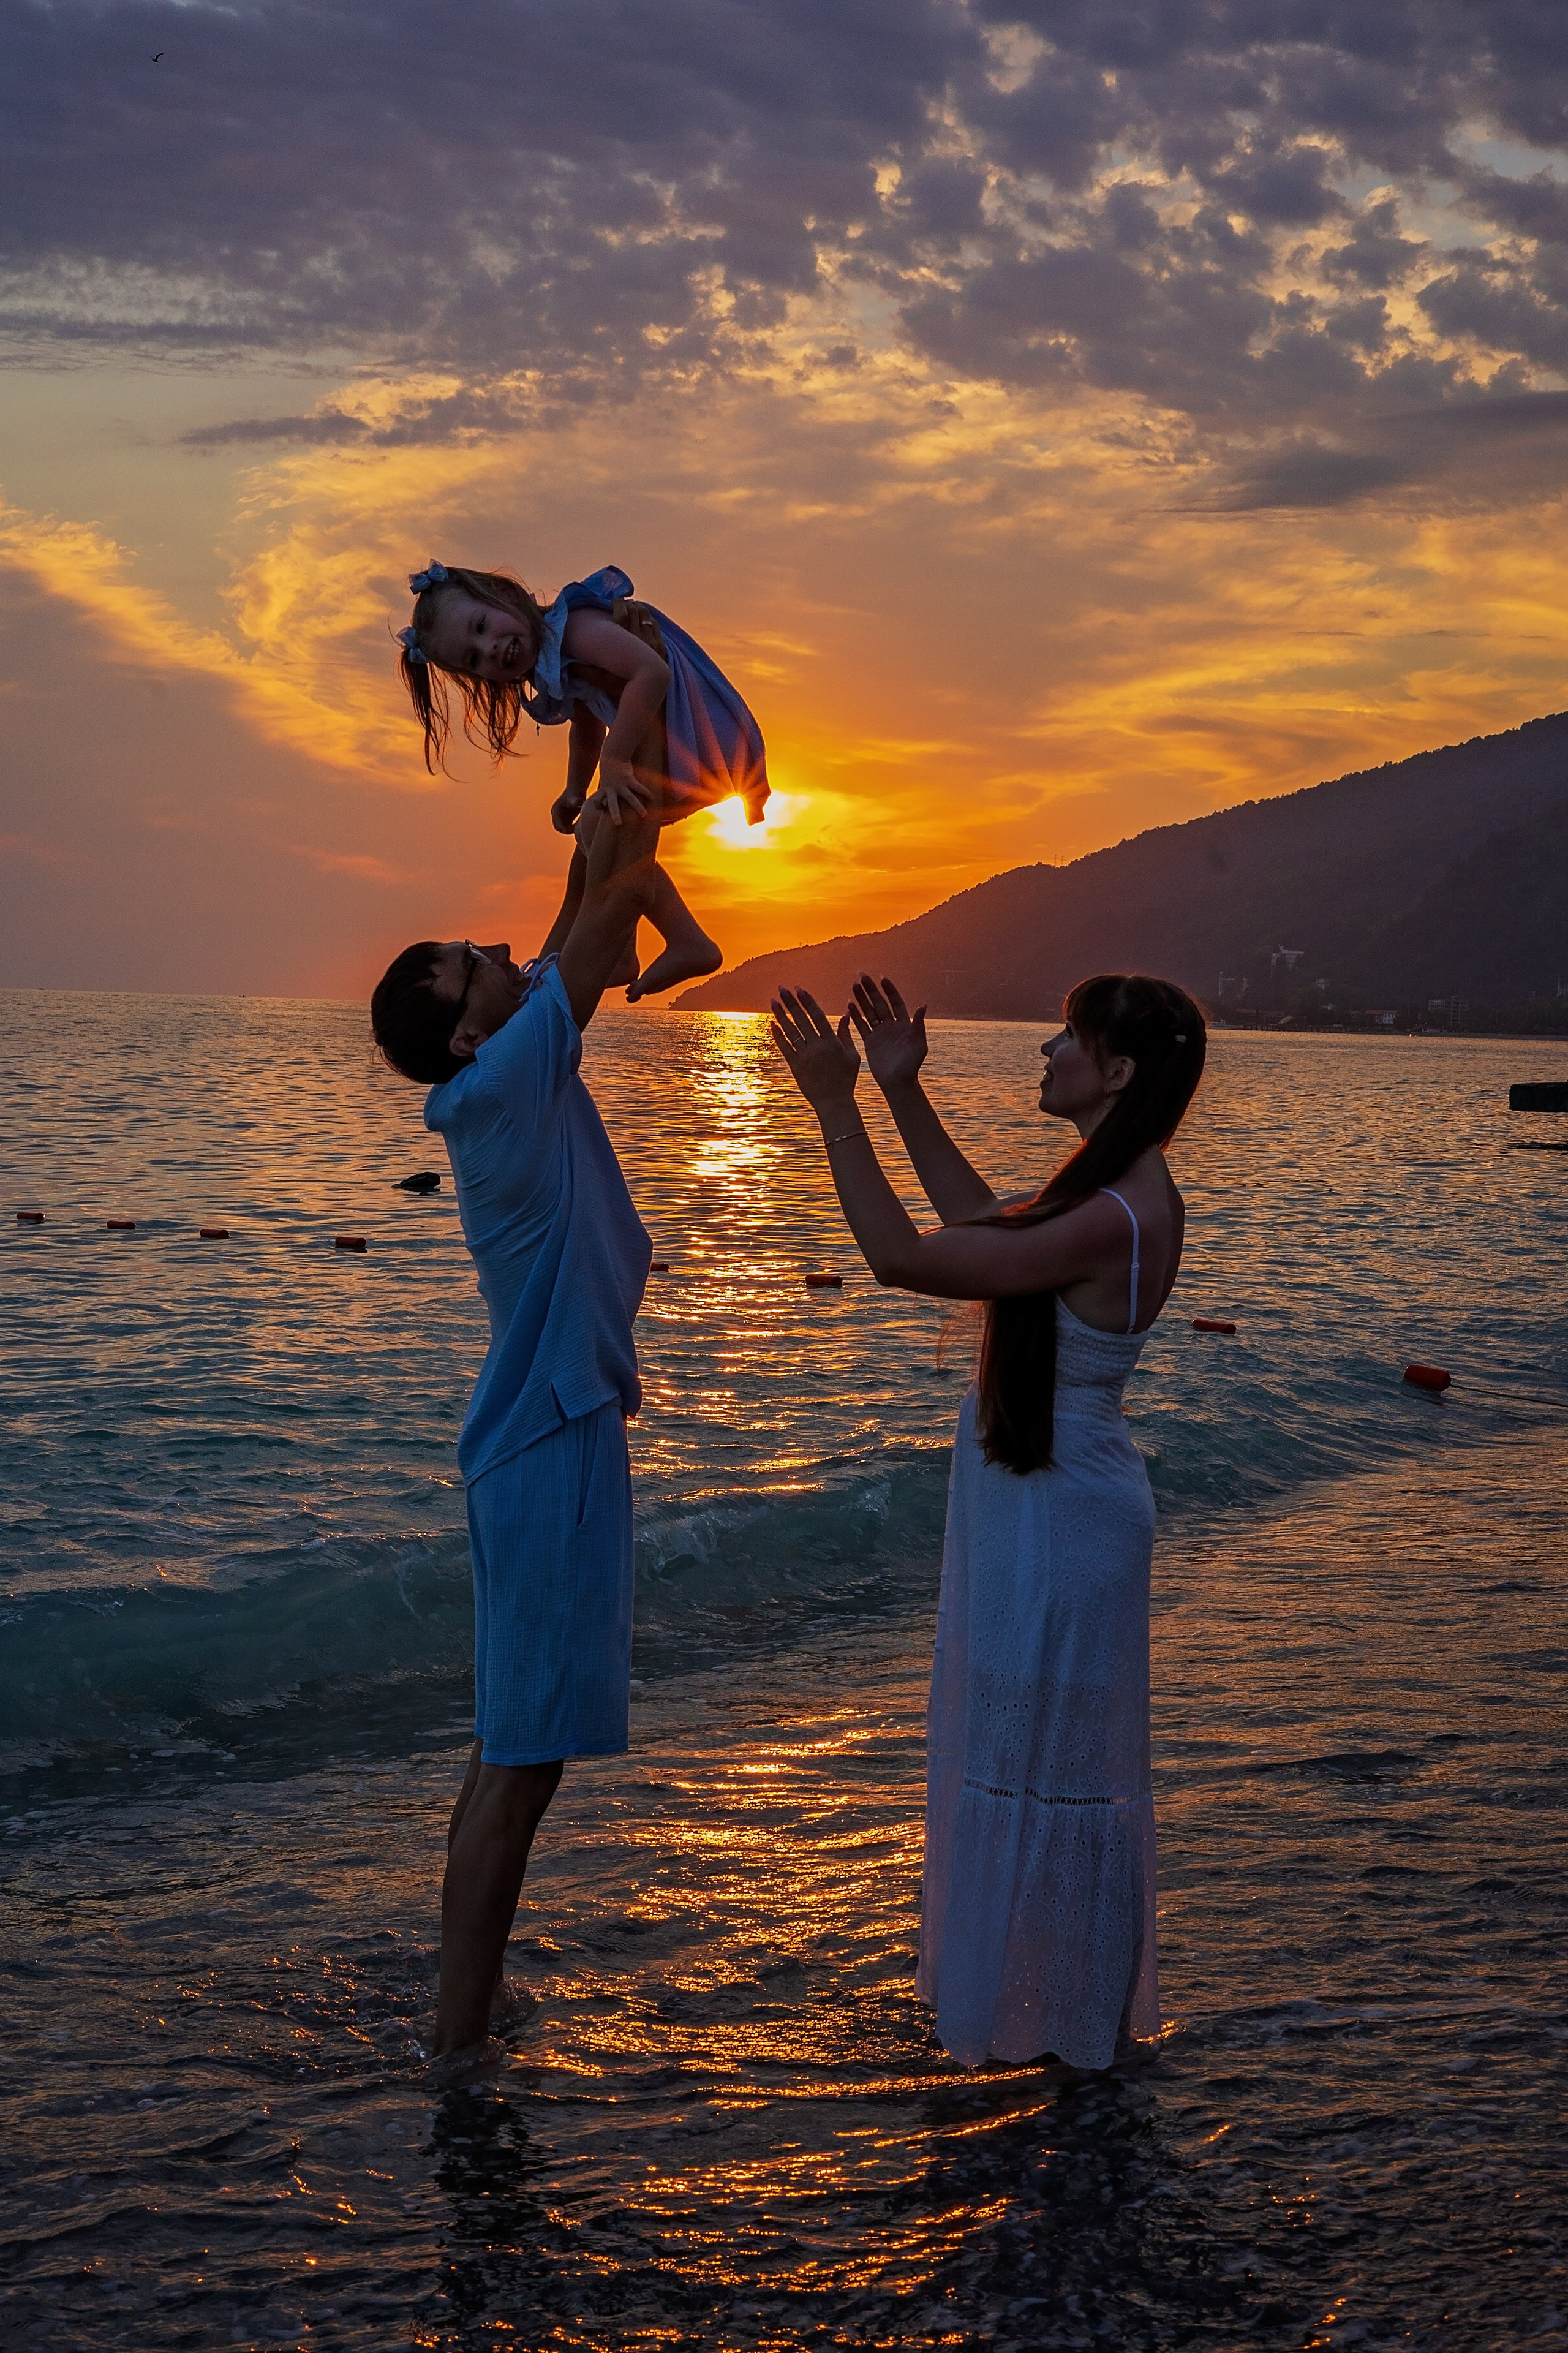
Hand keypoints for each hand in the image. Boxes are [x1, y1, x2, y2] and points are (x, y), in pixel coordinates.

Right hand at [550, 787, 585, 835]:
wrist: (577, 790)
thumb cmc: (576, 793)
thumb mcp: (576, 797)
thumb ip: (576, 801)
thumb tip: (578, 802)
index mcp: (555, 810)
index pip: (557, 825)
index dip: (564, 829)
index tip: (573, 829)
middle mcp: (556, 814)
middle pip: (558, 828)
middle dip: (566, 830)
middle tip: (576, 830)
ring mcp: (560, 817)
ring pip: (563, 829)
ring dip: (569, 830)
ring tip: (578, 827)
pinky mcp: (566, 818)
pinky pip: (567, 828)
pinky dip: (572, 829)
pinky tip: (579, 825)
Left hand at [595, 754, 654, 826]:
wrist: (613, 753)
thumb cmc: (609, 768)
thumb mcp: (605, 779)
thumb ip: (607, 789)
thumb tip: (609, 797)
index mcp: (604, 790)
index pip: (597, 802)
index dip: (598, 805)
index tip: (602, 807)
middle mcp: (611, 789)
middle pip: (612, 804)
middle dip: (615, 814)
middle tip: (618, 824)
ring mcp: (621, 784)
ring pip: (629, 798)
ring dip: (637, 807)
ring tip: (644, 815)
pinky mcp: (629, 779)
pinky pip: (638, 787)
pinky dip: (646, 792)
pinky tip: (652, 798)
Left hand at [769, 988, 860, 1114]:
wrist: (834, 1102)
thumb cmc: (846, 1079)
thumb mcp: (852, 1055)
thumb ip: (846, 1034)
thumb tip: (846, 1013)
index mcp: (832, 1042)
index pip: (817, 1016)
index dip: (807, 1001)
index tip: (798, 989)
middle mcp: (817, 1047)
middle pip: (801, 1020)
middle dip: (790, 1003)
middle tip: (781, 988)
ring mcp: (805, 1057)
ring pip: (790, 1032)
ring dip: (780, 1015)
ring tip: (773, 1001)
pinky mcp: (795, 1067)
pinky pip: (784, 1048)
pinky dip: (778, 1035)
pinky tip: (772, 1023)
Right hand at [848, 973, 927, 1089]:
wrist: (898, 1083)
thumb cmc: (911, 1066)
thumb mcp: (918, 1045)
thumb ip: (919, 1025)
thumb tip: (924, 1005)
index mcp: (904, 1025)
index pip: (896, 1002)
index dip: (889, 990)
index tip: (882, 978)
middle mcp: (891, 1026)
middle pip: (880, 1003)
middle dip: (871, 990)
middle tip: (861, 975)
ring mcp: (880, 1033)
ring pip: (869, 1011)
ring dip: (861, 998)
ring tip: (853, 984)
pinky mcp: (870, 1042)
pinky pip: (861, 1025)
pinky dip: (856, 1015)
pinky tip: (849, 1005)